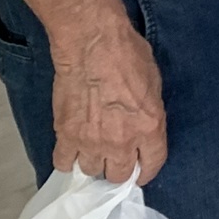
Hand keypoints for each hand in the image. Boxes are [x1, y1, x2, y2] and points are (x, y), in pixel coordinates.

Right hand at [49, 8, 165, 183]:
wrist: (92, 43)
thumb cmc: (128, 55)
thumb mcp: (154, 84)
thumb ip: (149, 113)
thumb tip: (143, 127)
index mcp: (150, 127)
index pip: (152, 164)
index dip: (147, 170)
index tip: (142, 170)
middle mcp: (122, 141)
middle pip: (119, 175)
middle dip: (120, 169)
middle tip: (116, 159)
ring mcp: (91, 141)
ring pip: (92, 171)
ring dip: (94, 163)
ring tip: (94, 152)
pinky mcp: (65, 135)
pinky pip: (64, 163)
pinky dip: (68, 160)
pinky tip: (73, 151)